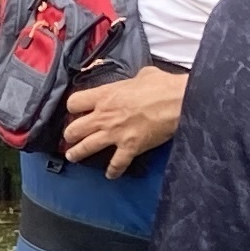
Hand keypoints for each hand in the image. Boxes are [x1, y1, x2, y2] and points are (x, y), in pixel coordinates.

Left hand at [62, 64, 186, 172]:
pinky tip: (110, 175)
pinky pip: (116, 163)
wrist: (179, 101)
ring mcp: (115, 134)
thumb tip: (137, 81)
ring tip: (72, 157)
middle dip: (70, 134)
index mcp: (105, 96)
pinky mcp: (130, 147)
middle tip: (71, 137)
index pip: (74, 103)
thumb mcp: (142, 75)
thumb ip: (131, 81)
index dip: (73, 108)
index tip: (76, 112)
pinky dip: (113, 171)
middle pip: (74, 129)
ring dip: (77, 153)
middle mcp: (104, 116)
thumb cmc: (162, 86)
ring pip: (86, 148)